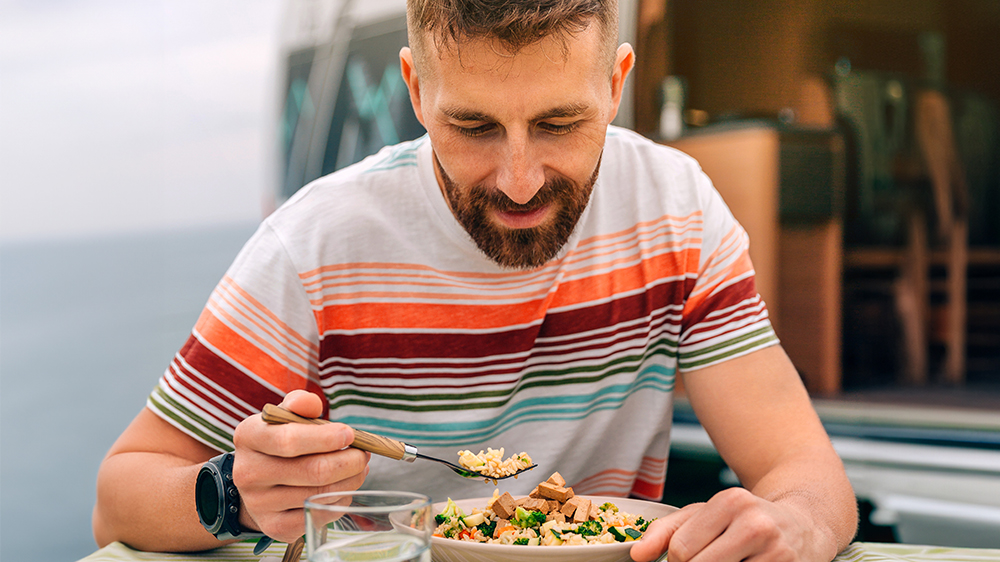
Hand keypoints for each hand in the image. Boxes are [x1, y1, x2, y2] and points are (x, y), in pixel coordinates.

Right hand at [231, 390, 369, 541]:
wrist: (258, 479)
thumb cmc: (280, 441)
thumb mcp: (285, 416)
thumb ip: (301, 404)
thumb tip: (312, 405)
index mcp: (249, 436)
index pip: (290, 440)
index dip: (326, 438)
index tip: (349, 434)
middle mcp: (248, 472)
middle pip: (314, 471)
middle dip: (350, 462)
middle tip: (363, 455)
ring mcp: (259, 504)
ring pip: (321, 495)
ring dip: (350, 481)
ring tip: (357, 469)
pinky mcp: (274, 527)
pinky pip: (319, 516)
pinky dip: (339, 501)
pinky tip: (341, 488)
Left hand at [630, 487, 835, 561]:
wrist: (805, 524)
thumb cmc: (746, 519)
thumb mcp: (705, 513)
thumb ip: (666, 531)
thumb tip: (637, 555)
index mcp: (729, 502)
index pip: (682, 550)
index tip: (686, 559)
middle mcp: (754, 523)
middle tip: (708, 559)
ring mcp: (776, 552)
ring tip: (729, 560)